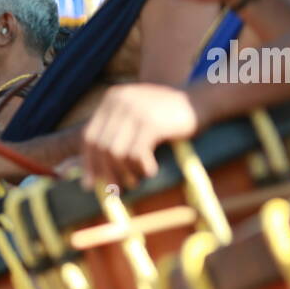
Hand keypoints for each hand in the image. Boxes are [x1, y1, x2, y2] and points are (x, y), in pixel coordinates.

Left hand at [81, 83, 198, 188]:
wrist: (201, 101)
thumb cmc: (166, 116)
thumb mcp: (136, 116)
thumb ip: (115, 134)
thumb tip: (90, 171)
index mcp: (112, 98)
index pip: (89, 136)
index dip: (89, 163)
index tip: (90, 184)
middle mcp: (121, 101)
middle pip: (101, 147)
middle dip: (106, 173)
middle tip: (116, 190)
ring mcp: (136, 110)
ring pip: (116, 152)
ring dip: (125, 172)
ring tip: (136, 180)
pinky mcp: (152, 122)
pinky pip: (136, 154)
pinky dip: (142, 167)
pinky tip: (151, 170)